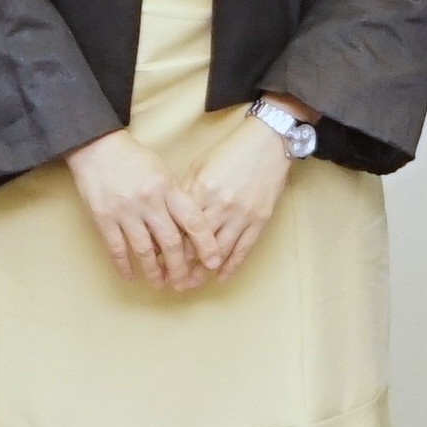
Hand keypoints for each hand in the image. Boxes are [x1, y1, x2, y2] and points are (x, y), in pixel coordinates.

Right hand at [65, 130, 194, 289]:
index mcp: (167, 188)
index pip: (193, 220)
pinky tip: (131, 277)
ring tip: (160, 284)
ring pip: (144, 250)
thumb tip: (188, 229)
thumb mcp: (162, 172)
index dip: (206, 244)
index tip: (213, 262)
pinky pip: (116, 248)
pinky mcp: (103, 218)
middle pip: (170, 242)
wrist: (97, 147)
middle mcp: (149, 201)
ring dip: (154, 271)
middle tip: (184, 282)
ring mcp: (125, 211)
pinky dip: (124, 265)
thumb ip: (175, 198)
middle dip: (179, 267)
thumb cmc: (134, 159)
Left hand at [173, 110, 292, 286]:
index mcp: (201, 190)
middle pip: (197, 244)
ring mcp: (241, 214)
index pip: (180, 225)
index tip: (157, 260)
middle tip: (170, 281)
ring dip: (203, 271)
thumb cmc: (231, 151)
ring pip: (219, 251)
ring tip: (191, 284)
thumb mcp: (200, 166)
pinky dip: (231, 265)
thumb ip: (186, 191)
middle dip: (182, 266)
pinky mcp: (259, 219)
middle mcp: (220, 206)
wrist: (268, 142)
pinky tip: (220, 276)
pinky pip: (243, 248)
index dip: (167, 246)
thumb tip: (171, 216)